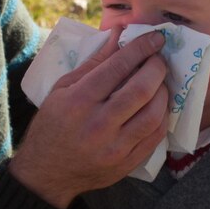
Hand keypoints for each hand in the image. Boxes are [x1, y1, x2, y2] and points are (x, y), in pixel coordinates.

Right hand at [9, 27, 167, 208]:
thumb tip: (119, 36)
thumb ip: (94, 63)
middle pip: (140, 90)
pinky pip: (155, 136)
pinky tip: (158, 105)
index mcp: (78, 101)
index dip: (140, 49)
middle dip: (156, 68)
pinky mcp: (126, 164)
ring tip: (159, 82)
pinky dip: (162, 116)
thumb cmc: (52, 124)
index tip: (155, 38)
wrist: (46, 172)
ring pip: (153, 114)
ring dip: (163, 92)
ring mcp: (114, 148)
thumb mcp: (62, 88)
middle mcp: (98, 125)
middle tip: (158, 58)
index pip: (117, 67)